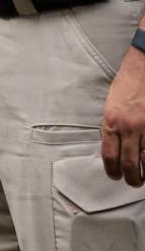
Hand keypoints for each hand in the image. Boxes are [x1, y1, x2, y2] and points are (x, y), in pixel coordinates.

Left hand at [102, 45, 144, 184]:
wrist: (143, 68)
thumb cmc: (127, 85)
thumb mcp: (111, 105)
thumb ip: (113, 126)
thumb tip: (114, 146)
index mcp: (111, 121)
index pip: (108, 155)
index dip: (112, 170)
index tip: (115, 176)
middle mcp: (128, 127)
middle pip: (128, 163)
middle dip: (131, 177)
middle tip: (133, 182)